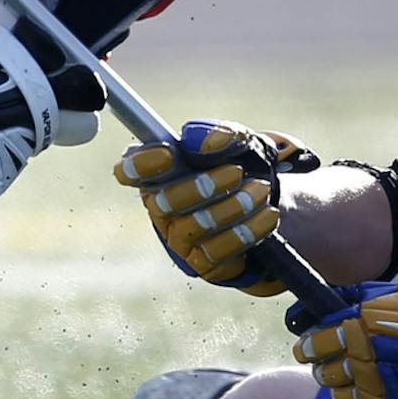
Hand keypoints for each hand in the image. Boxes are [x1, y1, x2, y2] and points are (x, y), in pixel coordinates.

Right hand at [115, 121, 317, 295]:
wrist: (266, 202)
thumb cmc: (239, 164)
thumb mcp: (235, 142)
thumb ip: (219, 134)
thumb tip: (207, 142)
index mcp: (159, 172)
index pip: (130, 170)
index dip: (142, 164)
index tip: (171, 154)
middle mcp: (161, 208)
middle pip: (165, 201)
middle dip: (204, 185)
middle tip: (237, 172)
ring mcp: (179, 239)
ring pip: (194, 226)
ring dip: (233, 206)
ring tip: (261, 190)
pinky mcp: (203, 263)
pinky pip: (218, 252)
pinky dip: (247, 231)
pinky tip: (267, 215)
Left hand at [291, 264, 397, 398]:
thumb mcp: (391, 300)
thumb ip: (356, 301)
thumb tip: (325, 303)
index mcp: (360, 332)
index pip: (316, 344)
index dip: (309, 347)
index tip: (306, 349)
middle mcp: (363, 363)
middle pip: (325, 374)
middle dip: (325, 369)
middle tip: (330, 366)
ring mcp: (377, 394)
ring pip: (339, 398)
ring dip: (341, 391)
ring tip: (353, 384)